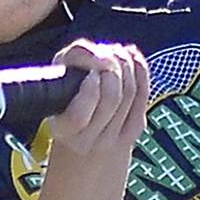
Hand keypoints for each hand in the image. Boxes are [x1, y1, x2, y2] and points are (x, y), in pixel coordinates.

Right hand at [46, 39, 148, 155]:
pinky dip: (140, 70)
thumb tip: (105, 54)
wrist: (79, 146)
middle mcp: (86, 142)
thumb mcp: (57, 78)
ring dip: (125, 64)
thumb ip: (75, 58)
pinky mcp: (133, 133)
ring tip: (115, 53)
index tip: (89, 73)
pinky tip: (131, 57)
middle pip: (111, 98)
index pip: (79, 115)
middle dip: (112, 68)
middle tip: (105, 57)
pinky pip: (143, 95)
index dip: (90, 89)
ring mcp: (112, 141)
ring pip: (129, 93)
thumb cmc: (64, 101)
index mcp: (62, 130)